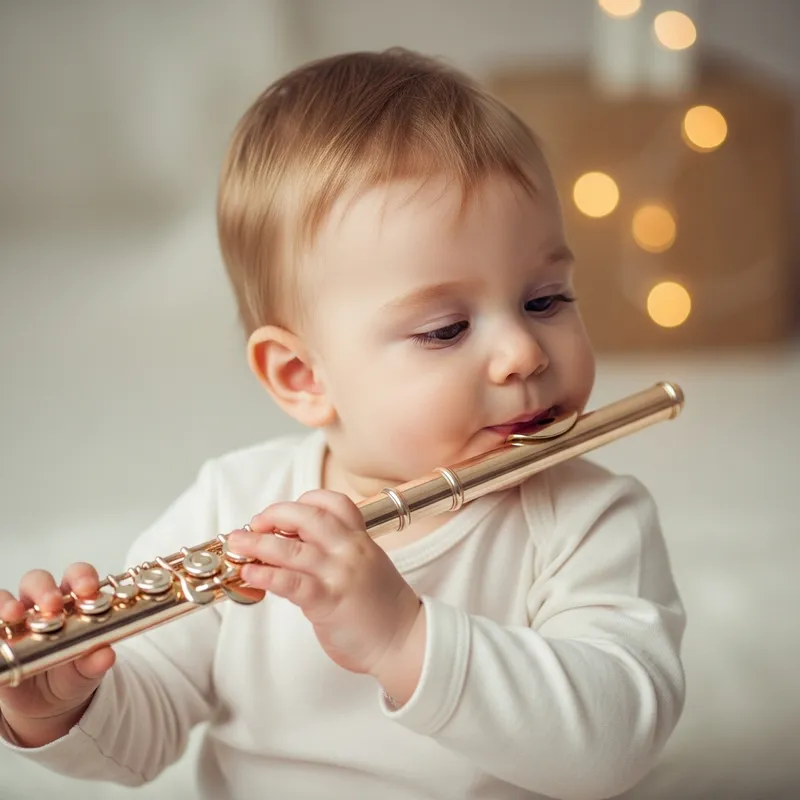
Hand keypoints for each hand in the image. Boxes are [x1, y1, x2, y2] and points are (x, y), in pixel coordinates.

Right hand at [0, 563, 114, 746]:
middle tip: (52, 605)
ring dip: (9, 604)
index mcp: (74, 602)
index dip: (82, 577)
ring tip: (14, 616)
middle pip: (39, 581)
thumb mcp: (87, 670)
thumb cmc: (73, 673)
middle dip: (44, 590)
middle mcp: (43, 605)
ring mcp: (18, 619)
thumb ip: (96, 661)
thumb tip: (106, 655)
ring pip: (7, 598)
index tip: (87, 589)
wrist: (48, 703)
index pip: (78, 577)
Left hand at [227, 490, 424, 689]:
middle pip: (308, 516)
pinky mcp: (329, 602)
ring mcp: (340, 574)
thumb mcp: (365, 566)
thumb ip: (336, 553)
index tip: (283, 513)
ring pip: (292, 548)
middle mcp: (350, 550)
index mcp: (360, 539)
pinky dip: (266, 575)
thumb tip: (294, 545)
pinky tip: (250, 574)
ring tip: (239, 544)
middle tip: (254, 524)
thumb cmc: (381, 608)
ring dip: (258, 543)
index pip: (333, 503)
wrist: (404, 641)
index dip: (304, 501)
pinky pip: (291, 583)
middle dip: (274, 514)